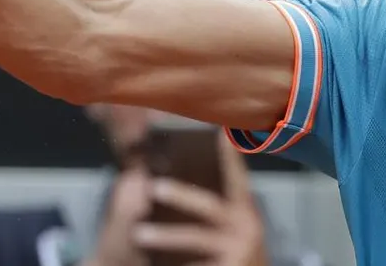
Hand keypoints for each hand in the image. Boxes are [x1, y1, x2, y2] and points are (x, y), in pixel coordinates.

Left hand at [133, 136, 268, 265]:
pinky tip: (154, 262)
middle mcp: (247, 224)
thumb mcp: (232, 222)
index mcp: (244, 206)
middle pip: (210, 205)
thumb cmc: (232, 246)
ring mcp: (239, 248)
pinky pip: (196, 265)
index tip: (218, 133)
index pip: (236, 175)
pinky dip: (176, 264)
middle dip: (182, 195)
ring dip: (166, 235)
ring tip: (137, 233)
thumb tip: (166, 177)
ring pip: (197, 238)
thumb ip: (215, 201)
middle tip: (153, 186)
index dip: (229, 155)